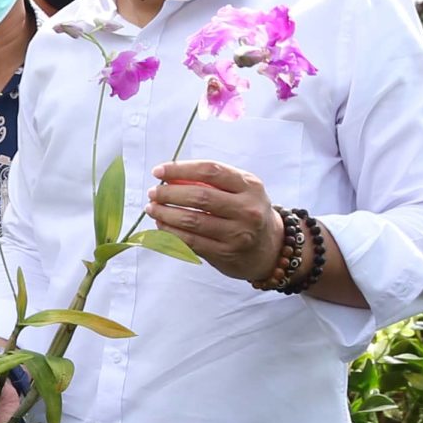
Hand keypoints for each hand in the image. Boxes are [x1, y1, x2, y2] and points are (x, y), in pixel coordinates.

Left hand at [147, 159, 279, 281]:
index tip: (159, 171)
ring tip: (152, 208)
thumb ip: (211, 181)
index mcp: (250, 185)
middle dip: (169, 193)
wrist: (270, 248)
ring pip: (192, 220)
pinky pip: (190, 241)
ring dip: (165, 213)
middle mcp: (247, 209)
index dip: (181, 169)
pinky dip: (170, 232)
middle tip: (153, 193)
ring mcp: (237, 233)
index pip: (211, 171)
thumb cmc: (246, 212)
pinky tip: (161, 225)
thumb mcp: (241, 190)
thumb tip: (170, 176)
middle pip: (199, 196)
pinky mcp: (225, 253)